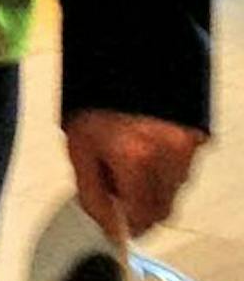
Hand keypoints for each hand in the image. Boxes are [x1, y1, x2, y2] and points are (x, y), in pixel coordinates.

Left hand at [64, 108, 204, 239]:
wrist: (126, 54)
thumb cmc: (96, 98)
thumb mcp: (79, 147)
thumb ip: (92, 193)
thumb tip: (108, 226)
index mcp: (136, 159)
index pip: (145, 218)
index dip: (131, 226)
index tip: (122, 225)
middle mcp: (170, 154)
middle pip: (165, 207)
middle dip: (143, 206)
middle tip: (120, 185)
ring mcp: (190, 142)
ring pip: (177, 186)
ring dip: (156, 183)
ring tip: (131, 154)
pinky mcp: (201, 131)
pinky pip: (186, 162)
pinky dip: (168, 161)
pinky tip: (148, 139)